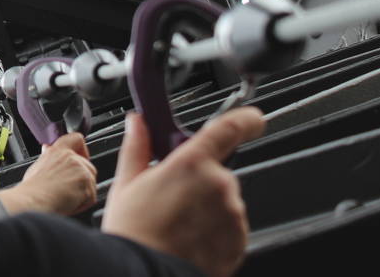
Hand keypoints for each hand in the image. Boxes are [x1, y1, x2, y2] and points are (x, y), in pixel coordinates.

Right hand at [0, 133, 96, 215]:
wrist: (35, 201)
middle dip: (82, 180)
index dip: (81, 150)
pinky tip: (69, 203)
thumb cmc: (33, 189)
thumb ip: (48, 156)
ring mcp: (81, 169)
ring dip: (81, 194)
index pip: (76, 138)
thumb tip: (47, 148)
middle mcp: (71, 157)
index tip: (79, 158)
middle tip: (68, 190)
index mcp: (58, 151)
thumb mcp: (38, 166)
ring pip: (91, 183)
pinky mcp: (87, 182)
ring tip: (65, 198)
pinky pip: (91, 196)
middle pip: (88, 166)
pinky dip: (82, 204)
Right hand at [102, 108, 265, 276]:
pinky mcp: (239, 241)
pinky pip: (230, 226)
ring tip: (177, 223)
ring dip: (207, 205)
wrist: (145, 274)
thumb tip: (137, 123)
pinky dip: (214, 229)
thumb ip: (138, 146)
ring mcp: (232, 214)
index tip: (253, 118)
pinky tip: (189, 238)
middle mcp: (218, 185)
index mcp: (192, 163)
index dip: (245, 119)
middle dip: (198, 179)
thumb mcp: (127, 183)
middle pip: (216, 171)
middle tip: (171, 196)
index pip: (229, 128)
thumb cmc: (135, 233)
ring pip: (223, 200)